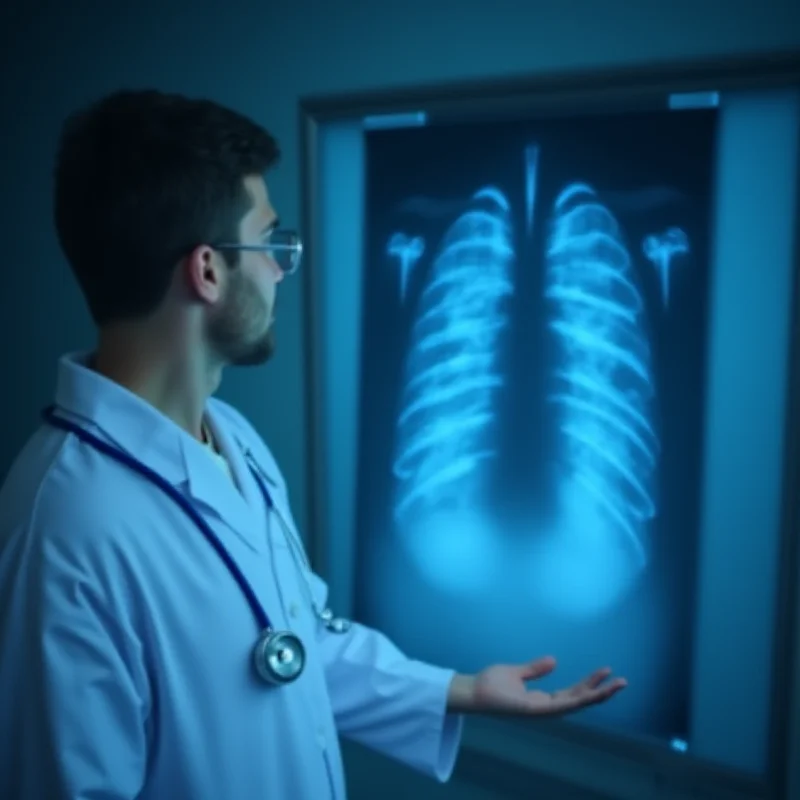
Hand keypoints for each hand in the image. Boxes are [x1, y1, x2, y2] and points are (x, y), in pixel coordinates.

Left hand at [448, 656, 625, 716]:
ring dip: (597, 696)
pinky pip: (560, 706)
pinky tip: (591, 694)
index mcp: (542, 700)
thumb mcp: (516, 673)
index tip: (607, 672)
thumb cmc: (490, 684)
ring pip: (576, 704)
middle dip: (601, 692)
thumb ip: (535, 669)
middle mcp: (545, 707)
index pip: (572, 693)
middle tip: (623, 681)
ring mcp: (541, 710)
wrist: (472, 691)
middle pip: (580, 700)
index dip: (590, 685)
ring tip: (617, 685)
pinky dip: (577, 700)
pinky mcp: (533, 710)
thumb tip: (554, 661)